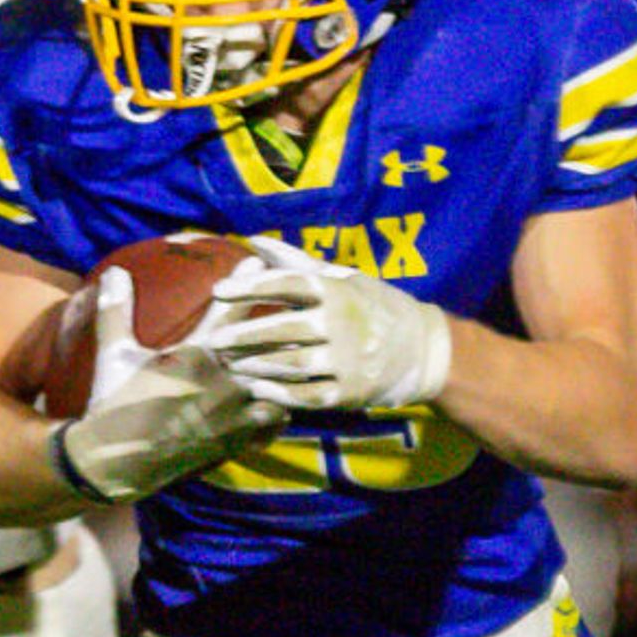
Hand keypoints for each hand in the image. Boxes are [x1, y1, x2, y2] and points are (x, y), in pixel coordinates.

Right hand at [50, 264, 283, 504]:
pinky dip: (279, 410)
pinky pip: (274, 422)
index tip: (257, 261)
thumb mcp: (113, 355)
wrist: (117, 462)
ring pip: (279, 385)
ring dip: (286, 370)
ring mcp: (234, 414)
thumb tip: (113, 272)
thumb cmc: (113, 404)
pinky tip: (279, 402)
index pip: (230, 310)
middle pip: (269, 346)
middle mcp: (223, 382)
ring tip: (299, 356)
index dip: (246, 281)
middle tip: (295, 308)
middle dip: (283, 325)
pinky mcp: (237, 440)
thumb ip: (116, 311)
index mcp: (196, 355)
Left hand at [203, 237, 453, 413]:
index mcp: (338, 291)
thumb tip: (254, 241)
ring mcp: (348, 360)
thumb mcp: (343, 278)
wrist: (424, 350)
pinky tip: (257, 389)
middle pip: (284, 329)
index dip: (251, 287)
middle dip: (243, 336)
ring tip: (229, 366)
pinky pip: (308, 395)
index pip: (288, 284)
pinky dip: (280, 394)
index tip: (218, 291)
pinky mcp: (350, 392)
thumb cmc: (374, 306)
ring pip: (292, 365)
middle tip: (213, 342)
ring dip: (256, 366)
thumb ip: (296, 261)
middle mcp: (342, 324)